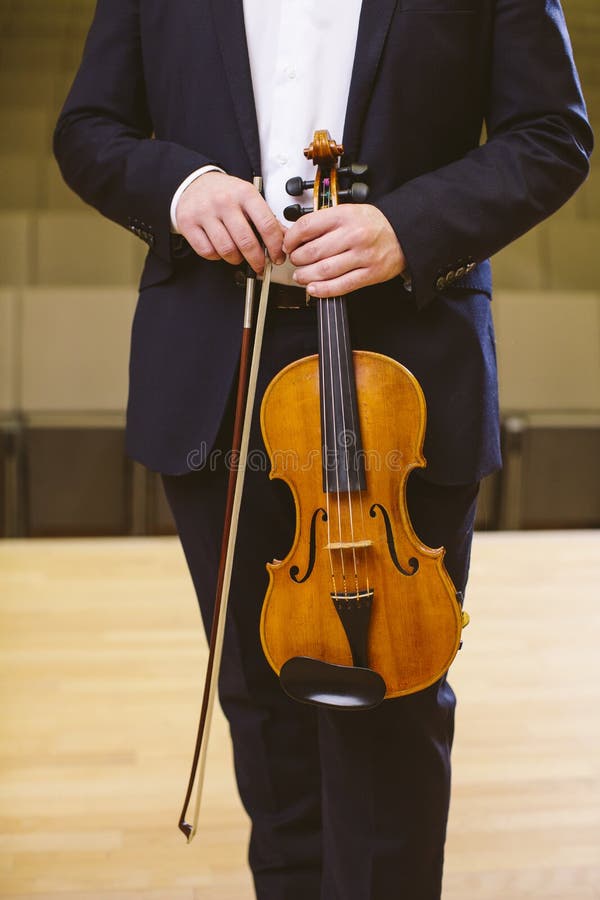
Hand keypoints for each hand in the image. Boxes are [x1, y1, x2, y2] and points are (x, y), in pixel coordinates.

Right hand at [176, 172, 285, 273]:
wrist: (194, 183)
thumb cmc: (224, 193)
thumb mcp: (249, 198)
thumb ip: (267, 218)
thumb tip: (286, 239)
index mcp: (245, 193)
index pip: (267, 225)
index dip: (275, 247)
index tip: (278, 257)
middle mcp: (224, 201)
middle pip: (246, 241)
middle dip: (257, 260)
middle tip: (260, 266)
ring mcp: (205, 212)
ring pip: (227, 250)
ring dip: (236, 259)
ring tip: (238, 256)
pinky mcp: (188, 224)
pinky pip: (208, 252)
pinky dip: (217, 256)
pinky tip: (220, 249)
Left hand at [283, 204, 405, 296]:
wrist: (404, 233)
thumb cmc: (374, 224)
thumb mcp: (349, 212)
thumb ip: (325, 222)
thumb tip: (296, 236)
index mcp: (345, 215)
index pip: (307, 226)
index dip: (291, 238)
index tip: (289, 245)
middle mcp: (354, 235)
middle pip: (313, 251)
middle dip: (297, 259)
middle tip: (295, 261)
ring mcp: (362, 256)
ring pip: (324, 270)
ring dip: (306, 276)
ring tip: (301, 276)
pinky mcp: (370, 274)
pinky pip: (341, 285)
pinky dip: (323, 290)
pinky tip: (313, 289)